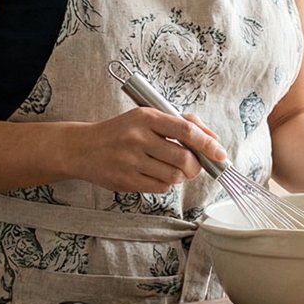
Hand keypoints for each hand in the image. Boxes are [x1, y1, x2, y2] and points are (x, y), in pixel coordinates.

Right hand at [74, 108, 227, 193]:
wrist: (82, 148)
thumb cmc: (122, 131)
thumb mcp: (148, 117)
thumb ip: (181, 123)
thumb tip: (213, 139)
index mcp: (147, 117)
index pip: (186, 131)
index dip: (208, 144)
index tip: (221, 154)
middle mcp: (138, 138)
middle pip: (183, 158)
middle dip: (196, 166)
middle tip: (194, 165)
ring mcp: (130, 161)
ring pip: (174, 176)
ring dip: (180, 175)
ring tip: (170, 167)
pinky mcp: (125, 181)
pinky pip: (160, 187)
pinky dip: (166, 183)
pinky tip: (156, 174)